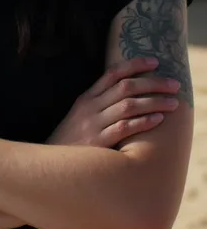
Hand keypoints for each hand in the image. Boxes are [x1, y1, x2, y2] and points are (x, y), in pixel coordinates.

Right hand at [47, 57, 179, 148]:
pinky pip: (125, 128)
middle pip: (126, 87)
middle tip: (174, 85)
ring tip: (173, 103)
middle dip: (153, 83)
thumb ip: (99, 104)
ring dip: (154, 102)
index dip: (135, 64)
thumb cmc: (71, 143)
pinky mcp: (98, 143)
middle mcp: (90, 107)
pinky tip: (158, 119)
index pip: (113, 73)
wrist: (53, 166)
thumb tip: (127, 94)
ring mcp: (94, 124)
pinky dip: (143, 122)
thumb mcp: (79, 116)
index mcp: (86, 98)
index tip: (155, 61)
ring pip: (129, 106)